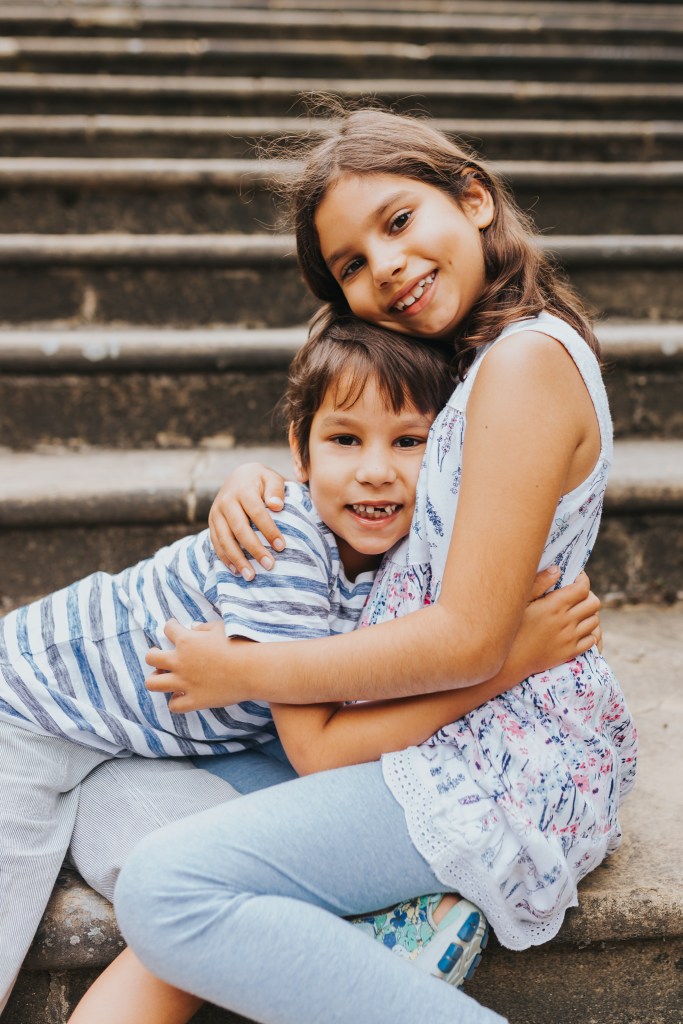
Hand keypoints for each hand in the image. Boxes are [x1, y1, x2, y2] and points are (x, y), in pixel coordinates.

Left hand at [145, 620, 251, 712]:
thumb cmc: (241, 644)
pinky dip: (175, 701)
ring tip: (163, 677)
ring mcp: (184, 682)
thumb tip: (192, 627)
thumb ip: (203, 628)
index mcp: (186, 640)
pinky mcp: (194, 700)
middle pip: (151, 658)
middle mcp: (180, 661)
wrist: (254, 669)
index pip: (168, 629)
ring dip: (156, 679)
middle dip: (153, 655)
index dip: (171, 626)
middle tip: (159, 655)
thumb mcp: (221, 628)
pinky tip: (181, 695)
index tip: (173, 627)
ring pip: (153, 683)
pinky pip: (174, 705)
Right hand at [208, 463, 286, 579]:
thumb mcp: (271, 478)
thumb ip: (276, 490)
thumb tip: (277, 506)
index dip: (268, 530)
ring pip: (225, 539)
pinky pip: (216, 543)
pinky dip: (225, 558)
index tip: (281, 546)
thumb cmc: (261, 481)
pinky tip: (236, 571)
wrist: (239, 476)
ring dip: (237, 559)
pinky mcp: (212, 523)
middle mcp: (226, 501)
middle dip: (254, 549)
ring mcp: (216, 513)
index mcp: (243, 490)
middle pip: (239, 529)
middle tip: (269, 565)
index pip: (256, 512)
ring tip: (251, 576)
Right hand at [514, 569, 601, 678]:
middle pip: (594, 603)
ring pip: (594, 621)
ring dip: (589, 614)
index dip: (583, 579)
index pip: (583, 588)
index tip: (576, 578)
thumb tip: (557, 569)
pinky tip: (577, 630)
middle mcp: (566, 621)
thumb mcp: (521, 601)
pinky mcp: (570, 652)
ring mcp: (570, 638)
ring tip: (578, 612)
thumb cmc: (512, 627)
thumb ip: (539, 583)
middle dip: (589, 596)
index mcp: (554, 605)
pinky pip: (591, 640)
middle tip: (578, 596)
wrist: (510, 660)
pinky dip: (588, 633)